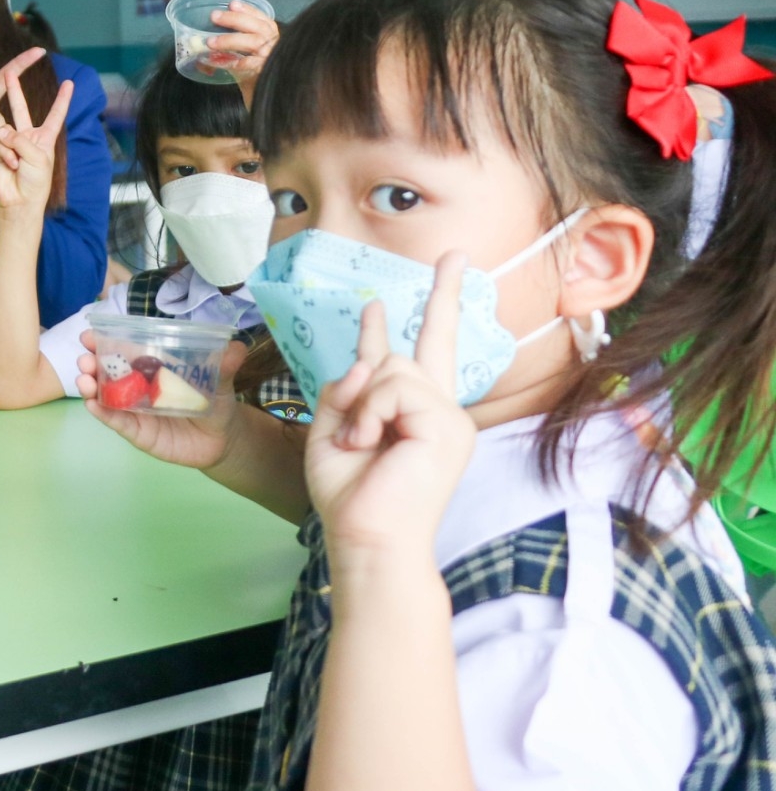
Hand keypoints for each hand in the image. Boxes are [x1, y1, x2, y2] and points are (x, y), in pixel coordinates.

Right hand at [0, 75, 74, 220]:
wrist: (19, 201)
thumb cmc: (36, 182)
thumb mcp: (37, 157)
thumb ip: (20, 139)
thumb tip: (1, 129)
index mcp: (45, 138)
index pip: (56, 115)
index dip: (62, 100)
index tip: (70, 83)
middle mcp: (28, 137)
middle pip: (22, 110)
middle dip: (15, 92)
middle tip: (9, 73)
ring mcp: (11, 142)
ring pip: (6, 130)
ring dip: (12, 147)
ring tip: (16, 163)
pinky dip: (4, 154)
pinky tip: (10, 165)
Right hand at [79, 338, 248, 468]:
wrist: (222, 439)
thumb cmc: (215, 402)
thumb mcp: (220, 382)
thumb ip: (225, 365)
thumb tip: (237, 346)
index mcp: (152, 367)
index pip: (123, 350)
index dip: (104, 340)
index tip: (89, 333)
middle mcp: (137, 386)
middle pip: (107, 372)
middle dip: (90, 362)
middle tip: (84, 358)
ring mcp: (134, 409)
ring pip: (105, 395)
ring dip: (90, 386)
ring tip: (84, 380)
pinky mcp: (137, 432)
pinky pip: (116, 422)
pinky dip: (103, 413)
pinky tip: (93, 404)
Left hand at [208, 0, 278, 102]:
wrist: (267, 108)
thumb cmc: (254, 83)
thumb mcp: (240, 63)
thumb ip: (226, 53)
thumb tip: (199, 45)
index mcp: (273, 41)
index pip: (264, 20)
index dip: (249, 10)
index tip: (232, 4)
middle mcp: (276, 48)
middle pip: (259, 27)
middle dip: (235, 20)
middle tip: (214, 16)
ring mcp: (273, 61)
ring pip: (255, 42)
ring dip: (231, 40)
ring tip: (210, 42)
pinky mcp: (268, 76)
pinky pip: (252, 65)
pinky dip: (236, 62)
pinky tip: (222, 62)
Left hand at [306, 254, 476, 562]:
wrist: (367, 538)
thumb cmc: (350, 496)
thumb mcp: (332, 430)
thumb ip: (345, 389)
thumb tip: (367, 357)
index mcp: (413, 413)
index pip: (419, 352)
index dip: (427, 310)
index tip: (444, 271)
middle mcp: (439, 410)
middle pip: (429, 341)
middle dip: (444, 293)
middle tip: (457, 252)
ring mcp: (449, 417)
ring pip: (392, 368)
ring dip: (360, 403)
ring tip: (359, 443)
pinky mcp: (447, 424)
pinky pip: (393, 390)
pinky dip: (368, 415)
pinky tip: (368, 444)